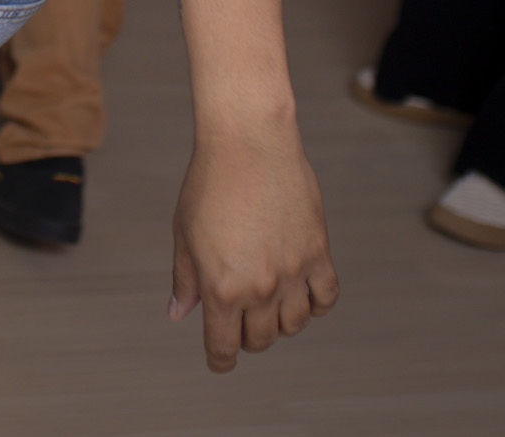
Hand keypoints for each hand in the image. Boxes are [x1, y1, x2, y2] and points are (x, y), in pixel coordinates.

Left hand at [170, 127, 338, 373]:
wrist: (248, 143)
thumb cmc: (209, 184)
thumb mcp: (184, 234)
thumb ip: (185, 279)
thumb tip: (180, 313)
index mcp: (221, 287)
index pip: (224, 345)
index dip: (220, 360)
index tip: (219, 361)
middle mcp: (260, 287)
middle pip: (261, 339)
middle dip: (246, 337)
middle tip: (239, 321)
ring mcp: (293, 272)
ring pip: (294, 324)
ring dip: (279, 322)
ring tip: (267, 304)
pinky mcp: (318, 253)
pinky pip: (325, 298)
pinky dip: (315, 304)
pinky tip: (300, 293)